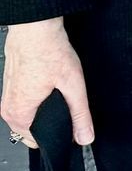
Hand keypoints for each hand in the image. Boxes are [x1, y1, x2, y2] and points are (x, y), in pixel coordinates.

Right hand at [2, 18, 94, 146]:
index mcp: (19, 113)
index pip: (36, 141)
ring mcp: (6, 97)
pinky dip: (35, 102)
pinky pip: (22, 105)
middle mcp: (8, 108)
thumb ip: (80, 115)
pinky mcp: (9, 87)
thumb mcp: (73, 87)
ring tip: (55, 93)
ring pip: (25, 118)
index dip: (57, 136)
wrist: (35, 28)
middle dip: (49, 125)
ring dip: (42, 112)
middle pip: (29, 131)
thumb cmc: (49, 51)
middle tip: (64, 105)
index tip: (69, 126)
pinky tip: (47, 88)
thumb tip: (85, 137)